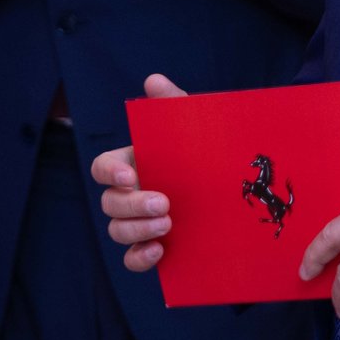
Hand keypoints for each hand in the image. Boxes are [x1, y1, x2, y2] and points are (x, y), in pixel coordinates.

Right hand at [94, 73, 188, 271]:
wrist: (236, 189)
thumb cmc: (206, 152)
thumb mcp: (193, 127)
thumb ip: (173, 104)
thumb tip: (153, 80)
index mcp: (133, 164)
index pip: (102, 168)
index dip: (109, 173)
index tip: (130, 176)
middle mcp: (131, 194)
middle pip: (109, 203)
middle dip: (132, 205)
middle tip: (165, 204)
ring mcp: (140, 223)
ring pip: (116, 231)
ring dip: (136, 230)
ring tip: (167, 226)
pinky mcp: (154, 247)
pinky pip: (132, 259)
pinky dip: (139, 258)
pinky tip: (158, 252)